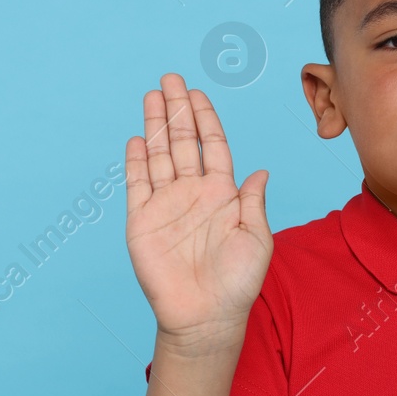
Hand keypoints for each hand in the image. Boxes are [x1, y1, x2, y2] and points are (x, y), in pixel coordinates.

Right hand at [124, 73, 271, 350]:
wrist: (207, 317)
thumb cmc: (238, 283)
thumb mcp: (257, 239)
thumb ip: (253, 202)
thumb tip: (260, 170)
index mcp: (222, 195)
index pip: (212, 146)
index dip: (205, 120)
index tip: (198, 94)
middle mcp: (193, 194)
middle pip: (183, 142)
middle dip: (177, 110)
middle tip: (171, 78)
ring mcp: (166, 205)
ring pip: (160, 155)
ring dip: (156, 125)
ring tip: (152, 95)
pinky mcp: (142, 222)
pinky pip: (138, 184)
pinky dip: (136, 161)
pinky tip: (137, 138)